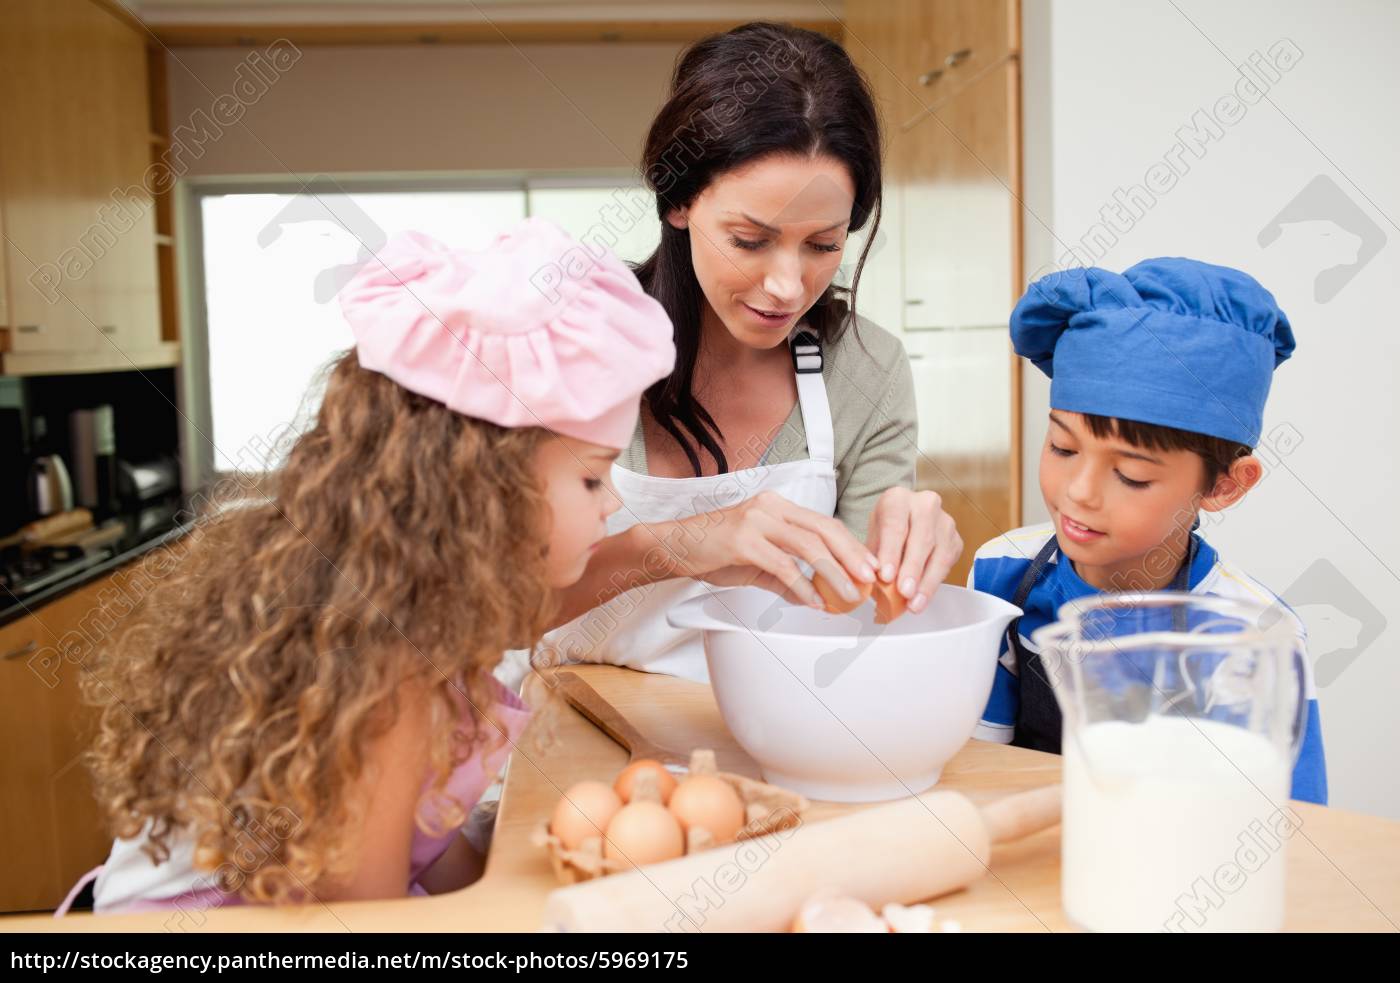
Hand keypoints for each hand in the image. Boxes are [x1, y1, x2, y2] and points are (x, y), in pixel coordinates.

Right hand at [664, 491, 877, 608]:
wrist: (672, 547)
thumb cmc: (712, 552)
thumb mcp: (755, 563)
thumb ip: (785, 577)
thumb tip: (814, 597)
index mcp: (777, 507)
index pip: (824, 523)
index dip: (851, 546)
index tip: (869, 567)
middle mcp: (770, 507)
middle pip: (824, 530)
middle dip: (852, 556)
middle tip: (870, 580)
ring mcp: (756, 521)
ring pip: (809, 546)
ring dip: (834, 574)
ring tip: (849, 595)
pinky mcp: (743, 541)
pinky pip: (782, 565)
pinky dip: (802, 585)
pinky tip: (814, 601)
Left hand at [866, 487, 962, 612]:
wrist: (904, 524)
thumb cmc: (884, 533)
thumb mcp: (871, 538)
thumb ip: (872, 558)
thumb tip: (871, 582)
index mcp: (897, 499)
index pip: (895, 524)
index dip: (891, 552)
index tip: (885, 576)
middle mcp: (925, 504)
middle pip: (921, 538)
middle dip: (912, 568)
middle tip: (903, 592)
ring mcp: (945, 521)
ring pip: (940, 553)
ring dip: (927, 582)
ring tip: (914, 604)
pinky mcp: (956, 539)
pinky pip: (949, 563)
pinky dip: (935, 583)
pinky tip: (923, 598)